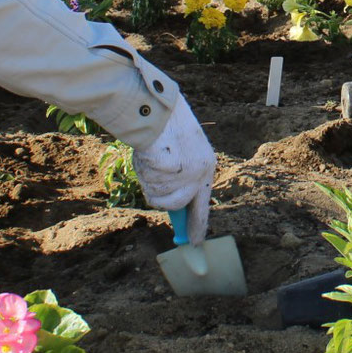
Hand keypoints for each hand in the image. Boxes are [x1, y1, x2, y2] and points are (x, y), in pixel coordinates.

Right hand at [133, 98, 216, 241]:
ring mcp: (184, 173)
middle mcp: (198, 173)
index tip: (194, 243)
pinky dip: (145, 170)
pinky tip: (151, 153)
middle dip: (162, 196)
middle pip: (175, 204)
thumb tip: (174, 206)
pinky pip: (149, 183)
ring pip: (158, 195)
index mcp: (206, 168)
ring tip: (155, 157)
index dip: (198, 225)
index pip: (203, 205)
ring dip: (150, 179)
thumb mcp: (183, 152)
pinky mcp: (169, 170)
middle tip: (157, 178)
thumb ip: (182, 178)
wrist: (160, 109)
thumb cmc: (169, 129)